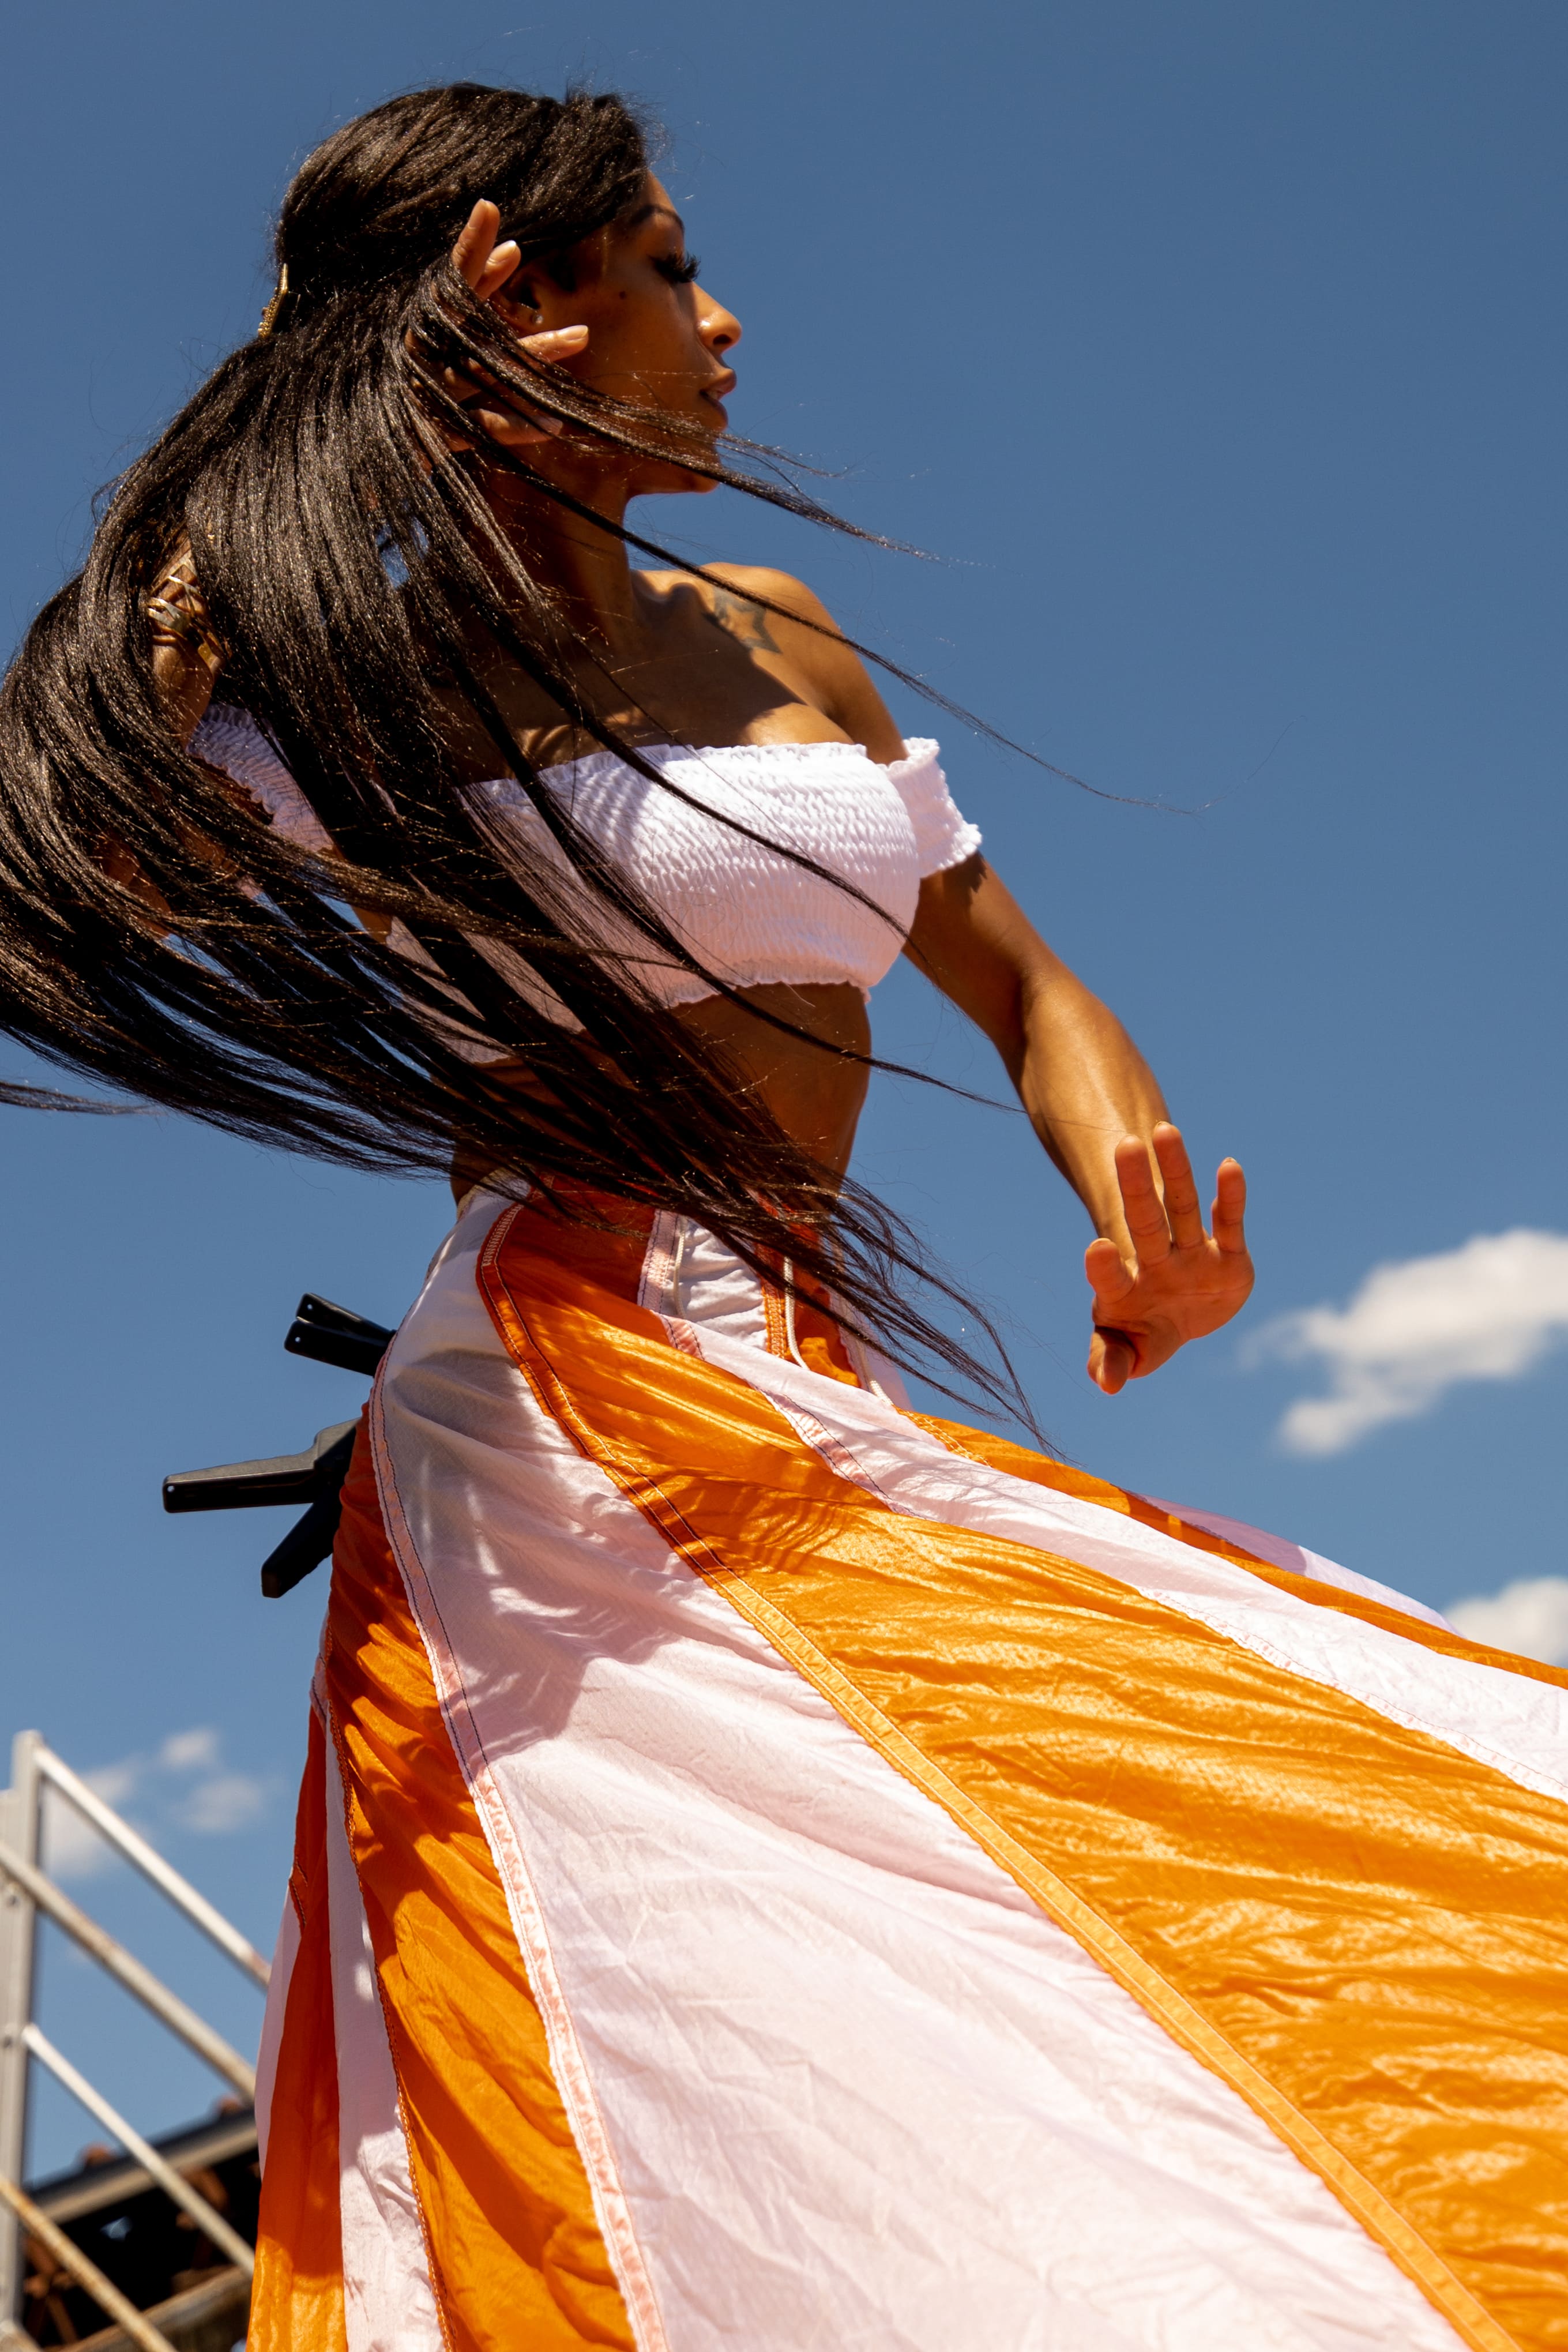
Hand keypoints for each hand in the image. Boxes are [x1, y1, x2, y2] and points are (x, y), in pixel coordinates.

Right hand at [418, 199, 588, 453]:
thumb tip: (510, 249)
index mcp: (425, 336)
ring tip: (581, 335)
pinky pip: (485, 428)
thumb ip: (469, 307)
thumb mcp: (436, 352)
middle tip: (517, 246)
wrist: (369, 459)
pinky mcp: (439, 435)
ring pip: (487, 369)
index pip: (450, 287)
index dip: (471, 253)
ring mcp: (432, 395)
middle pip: (462, 314)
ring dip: (535, 353)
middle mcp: (426, 359)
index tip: (491, 214)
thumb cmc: (407, 406)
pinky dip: (518, 427)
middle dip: (486, 279)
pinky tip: (553, 426)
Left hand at [1084, 1123, 1251, 1393]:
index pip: (1111, 1276)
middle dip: (1135, 1186)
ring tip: (1163, 1129)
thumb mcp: (1130, 1351)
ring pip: (1181, 1206)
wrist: (1184, 1320)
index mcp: (1124, 1291)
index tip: (1097, 1250)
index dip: (1104, 1266)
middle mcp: (1155, 1263)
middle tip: (1124, 1145)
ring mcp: (1191, 1254)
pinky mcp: (1227, 1255)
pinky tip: (1228, 1165)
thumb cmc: (1145, 1332)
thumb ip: (1112, 1359)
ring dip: (1174, 1170)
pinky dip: (1229, 1196)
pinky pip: (1228, 1222)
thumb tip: (1106, 1384)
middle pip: (1144, 1221)